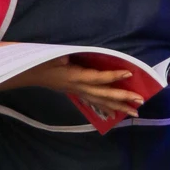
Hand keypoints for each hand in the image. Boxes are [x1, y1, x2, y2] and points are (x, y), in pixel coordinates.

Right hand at [2, 57, 145, 117]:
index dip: (113, 76)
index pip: (98, 78)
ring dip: (118, 107)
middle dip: (122, 98)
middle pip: (104, 95)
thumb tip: (71, 55)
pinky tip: (115, 114)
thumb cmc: (41, 62)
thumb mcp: (51, 56)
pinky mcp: (77, 92)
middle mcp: (79, 87)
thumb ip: (62, 56)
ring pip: (101, 101)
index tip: (128, 73)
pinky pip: (94, 102)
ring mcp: (78, 91)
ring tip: (134, 112)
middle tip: (140, 101)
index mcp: (75, 77)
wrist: (29, 73)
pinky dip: (106, 107)